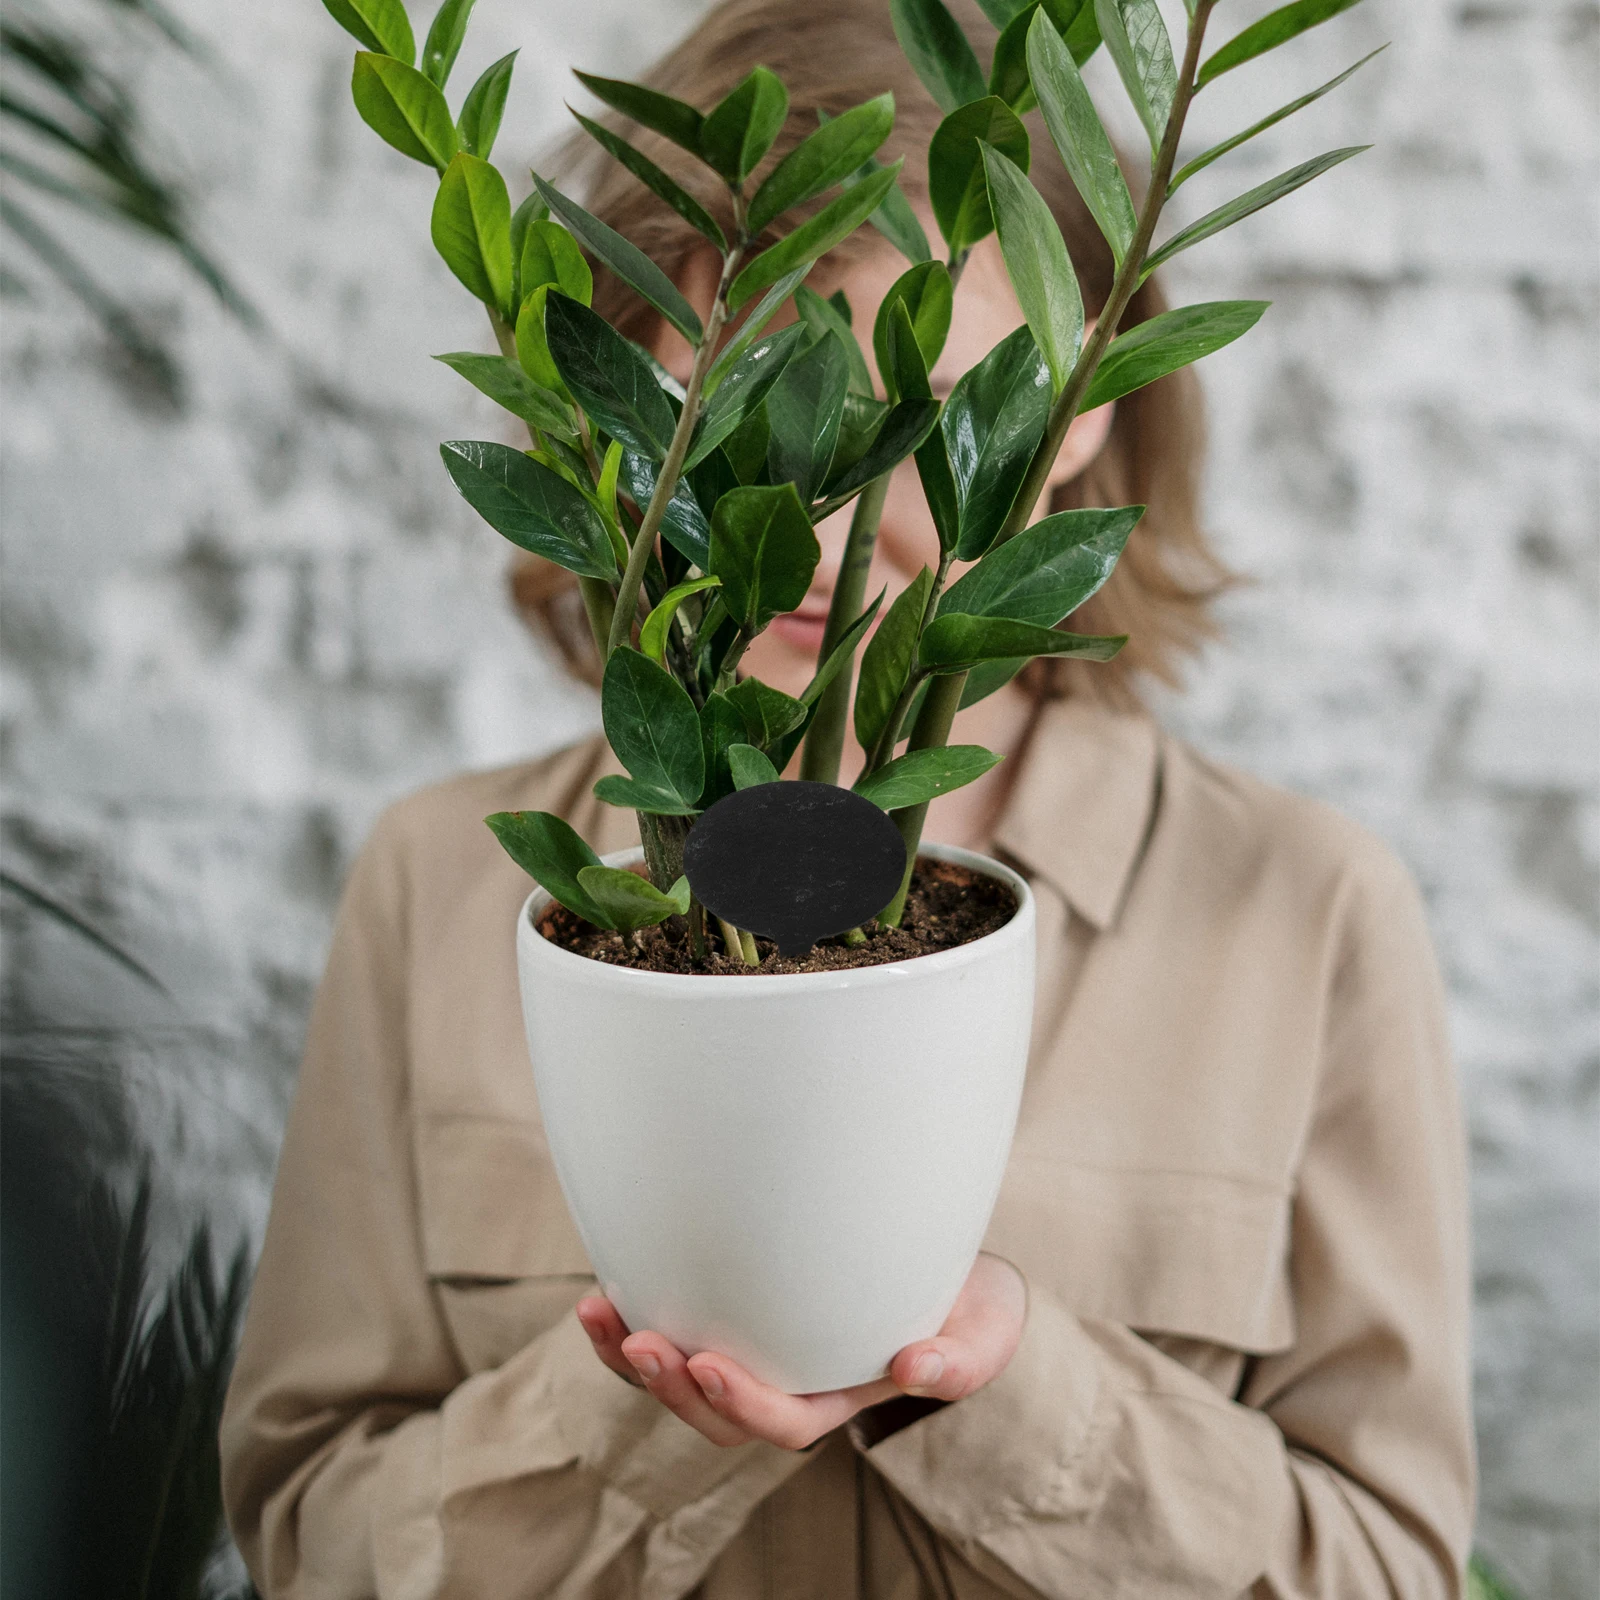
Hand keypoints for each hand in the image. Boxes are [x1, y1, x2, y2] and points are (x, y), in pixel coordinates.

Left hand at [575, 1252, 1025, 1450]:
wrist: (953, 1271)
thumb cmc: (968, 1310)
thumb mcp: (982, 1335)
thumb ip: (960, 1360)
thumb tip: (915, 1368)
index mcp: (838, 1397)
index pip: (783, 1420)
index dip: (741, 1402)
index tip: (706, 1363)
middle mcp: (788, 1382)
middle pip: (716, 1413)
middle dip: (671, 1388)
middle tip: (641, 1342)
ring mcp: (757, 1349)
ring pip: (683, 1377)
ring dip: (632, 1352)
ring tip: (596, 1312)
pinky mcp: (737, 1308)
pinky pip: (681, 1325)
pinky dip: (637, 1312)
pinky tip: (607, 1282)